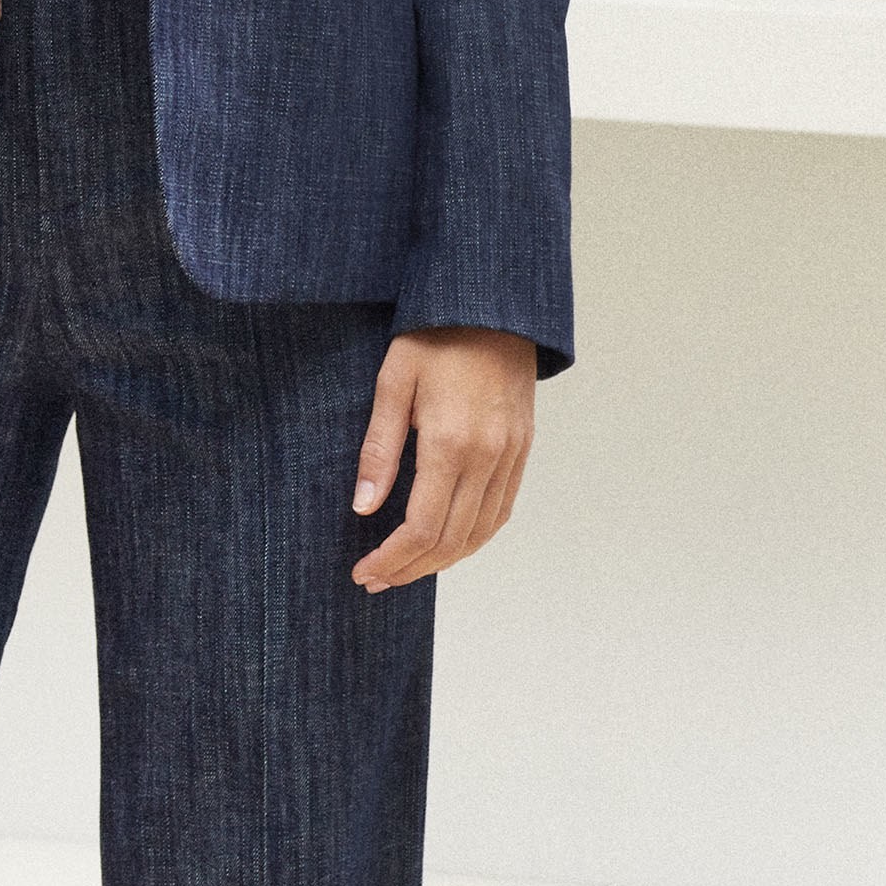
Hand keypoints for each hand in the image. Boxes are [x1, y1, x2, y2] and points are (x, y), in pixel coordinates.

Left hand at [351, 326, 536, 591]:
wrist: (493, 303)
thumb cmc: (435, 337)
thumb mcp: (393, 383)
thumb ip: (379, 448)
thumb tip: (364, 507)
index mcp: (451, 443)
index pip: (422, 528)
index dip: (392, 559)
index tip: (363, 572)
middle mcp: (488, 457)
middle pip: (452, 540)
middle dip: (411, 569)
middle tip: (376, 581)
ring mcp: (511, 454)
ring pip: (481, 532)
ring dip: (443, 561)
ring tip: (406, 570)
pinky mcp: (523, 447)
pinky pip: (501, 509)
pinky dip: (474, 537)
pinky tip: (449, 543)